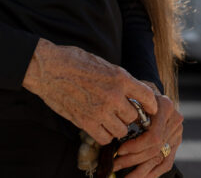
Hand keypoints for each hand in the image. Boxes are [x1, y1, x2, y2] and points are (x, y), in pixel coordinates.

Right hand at [22, 39, 157, 145]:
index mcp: (120, 78)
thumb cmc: (74, 61)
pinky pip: (105, 138)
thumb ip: (119, 79)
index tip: (150, 109)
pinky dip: (104, 135)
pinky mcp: (86, 122)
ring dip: (117, 127)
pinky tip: (100, 127)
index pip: (147, 97)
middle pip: (134, 117)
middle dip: (129, 116)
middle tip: (122, 114)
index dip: (151, 105)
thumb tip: (133, 91)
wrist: (49, 68)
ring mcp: (100, 111)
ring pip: (121, 130)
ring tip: (110, 120)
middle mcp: (114, 96)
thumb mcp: (104, 64)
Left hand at [112, 88, 183, 177]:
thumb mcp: (135, 97)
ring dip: (140, 172)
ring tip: (124, 177)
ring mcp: (177, 134)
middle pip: (154, 149)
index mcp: (166, 107)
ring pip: (159, 158)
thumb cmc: (139, 96)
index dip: (136, 147)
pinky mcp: (176, 143)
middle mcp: (175, 121)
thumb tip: (114, 133)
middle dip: (133, 160)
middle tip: (115, 165)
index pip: (153, 136)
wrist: (151, 94)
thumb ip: (130, 112)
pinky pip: (166, 163)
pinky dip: (153, 174)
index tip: (119, 151)